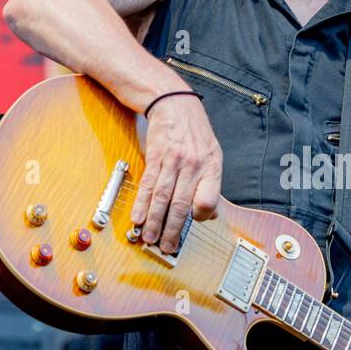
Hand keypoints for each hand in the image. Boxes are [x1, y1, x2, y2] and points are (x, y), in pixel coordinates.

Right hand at [130, 92, 222, 252]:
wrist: (174, 102)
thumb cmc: (195, 132)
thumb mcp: (213, 154)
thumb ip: (210, 184)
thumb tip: (209, 214)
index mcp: (211, 166)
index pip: (209, 198)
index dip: (200, 215)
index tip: (191, 224)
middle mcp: (193, 165)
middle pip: (182, 202)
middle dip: (172, 228)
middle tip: (166, 246)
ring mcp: (173, 160)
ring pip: (162, 197)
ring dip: (154, 220)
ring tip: (149, 238)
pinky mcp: (155, 157)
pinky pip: (148, 184)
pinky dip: (142, 203)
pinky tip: (138, 217)